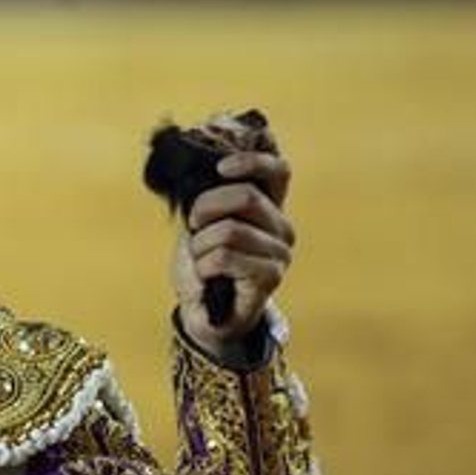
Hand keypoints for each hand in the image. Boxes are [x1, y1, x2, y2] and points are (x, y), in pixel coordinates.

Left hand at [171, 149, 294, 356]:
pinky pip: (225, 257)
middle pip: (245, 196)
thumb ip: (209, 200)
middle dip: (205, 209)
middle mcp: (281, 227)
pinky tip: (208, 277)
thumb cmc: (203, 266)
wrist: (203, 312)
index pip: (277, 171)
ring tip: (201, 260)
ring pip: (229, 231)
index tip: (220, 168)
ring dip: (200, 246)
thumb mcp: (200, 226)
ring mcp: (280, 253)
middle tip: (194, 227)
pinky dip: (203, 266)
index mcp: (267, 208)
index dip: (251, 162)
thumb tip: (201, 177)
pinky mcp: (270, 276)